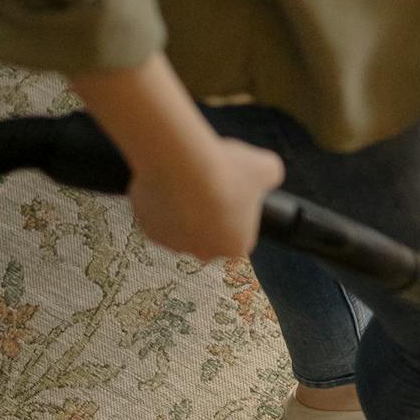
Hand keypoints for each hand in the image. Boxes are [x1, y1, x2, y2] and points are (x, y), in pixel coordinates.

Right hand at [129, 136, 282, 260]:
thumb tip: (269, 173)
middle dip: (206, 215)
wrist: (182, 165)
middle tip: (205, 185)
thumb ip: (272, 175)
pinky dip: (159, 202)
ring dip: (181, 210)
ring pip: (179, 227)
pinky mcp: (147, 230)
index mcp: (235, 247)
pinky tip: (166, 183)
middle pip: (207, 235)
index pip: (237, 234)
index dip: (233, 212)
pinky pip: (156, 217)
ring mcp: (172, 244)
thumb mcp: (267, 167)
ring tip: (184, 181)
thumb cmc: (229, 171)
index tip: (228, 192)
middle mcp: (204, 253)